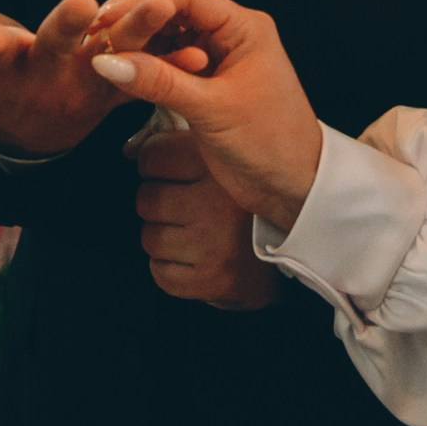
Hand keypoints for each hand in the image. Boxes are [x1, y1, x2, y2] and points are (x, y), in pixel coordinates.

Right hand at [0, 0, 188, 158]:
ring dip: (137, 37)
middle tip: (78, 6)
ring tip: (159, 11)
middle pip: (54, 50)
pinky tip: (208, 50)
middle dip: (65, 30)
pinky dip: (180, 62)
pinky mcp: (122, 78)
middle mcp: (41, 73)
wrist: (20, 124)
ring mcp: (85, 78)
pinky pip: (154, 70)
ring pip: (113, 57)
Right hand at [85, 0, 323, 228]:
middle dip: (135, 20)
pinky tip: (121, 73)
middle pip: (173, 13)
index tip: (107, 15)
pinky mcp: (206, 86)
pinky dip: (146, 67)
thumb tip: (109, 60)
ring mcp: (217, 61)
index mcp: (244, 28)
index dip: (143, 2)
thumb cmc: (271, 144)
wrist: (293, 188)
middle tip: (96, 32)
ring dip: (138, 43)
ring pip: (168, 38)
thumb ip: (160, 82)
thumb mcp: (212, 110)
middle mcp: (231, 37)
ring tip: (101, 50)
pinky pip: (170, 65)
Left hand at [135, 131, 279, 309]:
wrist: (295, 249)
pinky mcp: (209, 279)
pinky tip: (193, 257)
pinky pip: (160, 272)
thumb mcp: (228, 159)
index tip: (167, 171)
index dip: (154, 165)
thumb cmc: (251, 202)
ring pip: (150, 237)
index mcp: (220, 165)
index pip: (151, 156)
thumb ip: (186, 145)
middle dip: (158, 203)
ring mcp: (211, 244)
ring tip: (192, 232)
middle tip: (182, 205)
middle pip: (146, 199)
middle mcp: (216, 202)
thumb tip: (131, 148)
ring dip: (164, 237)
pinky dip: (169, 268)